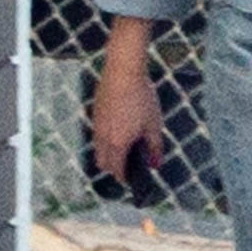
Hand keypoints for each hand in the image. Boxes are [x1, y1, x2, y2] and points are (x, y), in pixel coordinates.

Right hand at [93, 64, 162, 183]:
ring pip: (98, 149)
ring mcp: (96, 125)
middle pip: (103, 163)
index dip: (125, 178)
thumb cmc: (141, 97)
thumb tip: (156, 165)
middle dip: (114, 168)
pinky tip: (119, 127)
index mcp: (117, 144)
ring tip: (125, 145)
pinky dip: (105, 138)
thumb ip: (155, 147)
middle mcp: (103, 138)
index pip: (117, 171)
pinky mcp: (95, 113)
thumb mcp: (154, 123)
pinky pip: (97, 134)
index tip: (134, 178)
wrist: (123, 72)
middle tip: (129, 163)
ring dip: (108, 153)